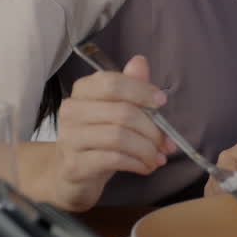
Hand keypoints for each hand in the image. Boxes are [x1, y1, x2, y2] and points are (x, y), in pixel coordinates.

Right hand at [51, 54, 174, 210]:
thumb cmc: (99, 138)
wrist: (71, 174)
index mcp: (83, 90)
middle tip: (166, 142)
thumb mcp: (116, 110)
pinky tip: (145, 167)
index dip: (141, 91)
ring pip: (119, 137)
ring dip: (146, 149)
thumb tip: (140, 62)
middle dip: (152, 129)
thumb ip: (130, 86)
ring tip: (158, 157)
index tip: (162, 102)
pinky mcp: (74, 165)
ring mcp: (70, 138)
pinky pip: (113, 159)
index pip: (113, 83)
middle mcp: (72, 110)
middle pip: (122, 112)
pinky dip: (136, 163)